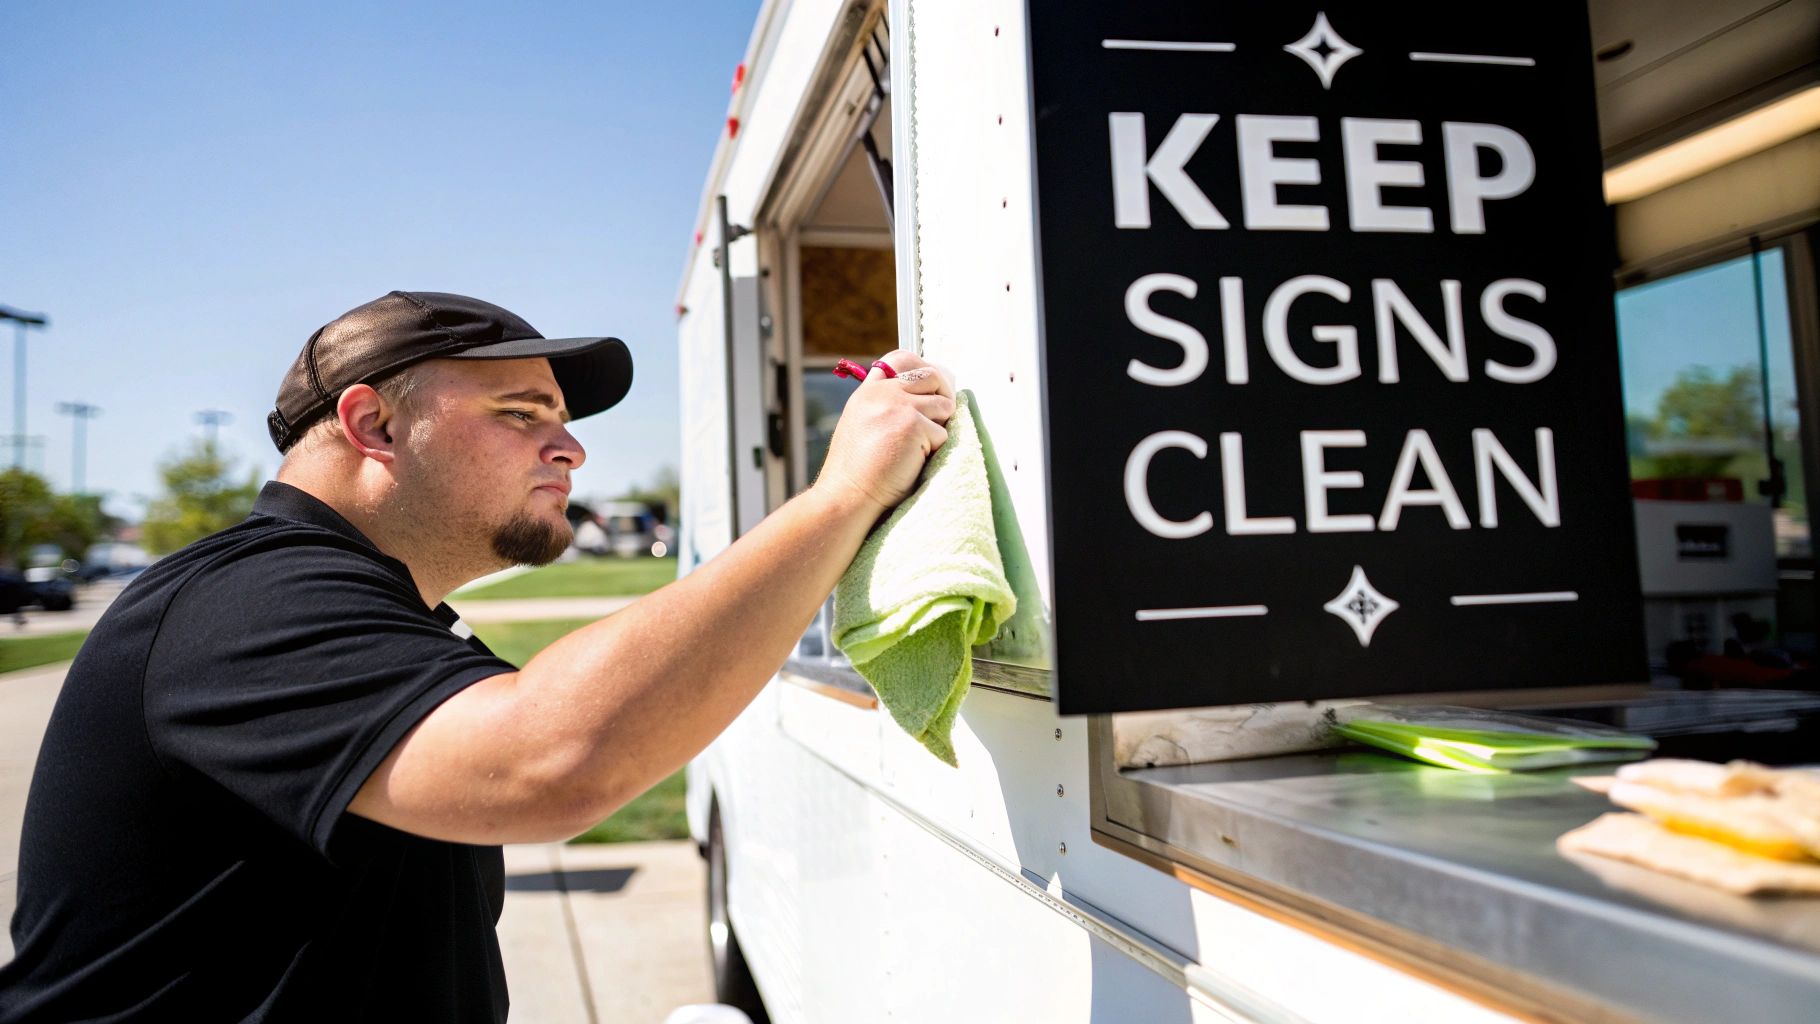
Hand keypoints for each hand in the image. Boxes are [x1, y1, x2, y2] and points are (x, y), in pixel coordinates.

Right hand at [815, 350, 954, 514]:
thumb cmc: (857, 471)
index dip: (923, 369)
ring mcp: (899, 405)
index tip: (931, 388)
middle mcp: (883, 392)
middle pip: (932, 376)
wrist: (848, 494)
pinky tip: (912, 463)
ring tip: (917, 449)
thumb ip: (883, 405)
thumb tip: (920, 399)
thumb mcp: (860, 424)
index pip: (901, 359)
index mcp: (869, 391)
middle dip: (942, 398)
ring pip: (943, 406)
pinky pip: (942, 434)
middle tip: (939, 420)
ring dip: (938, 428)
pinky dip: (934, 452)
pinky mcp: (914, 424)